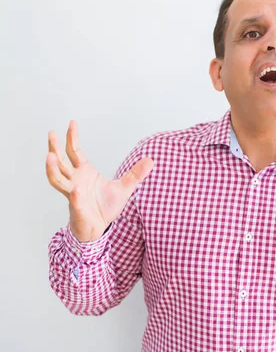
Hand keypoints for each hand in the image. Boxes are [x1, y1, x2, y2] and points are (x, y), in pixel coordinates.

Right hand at [46, 120, 153, 242]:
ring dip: (53, 169)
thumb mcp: (125, 188)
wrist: (100, 228)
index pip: (75, 152)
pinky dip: (74, 196)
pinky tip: (76, 190)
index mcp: (84, 172)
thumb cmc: (106, 207)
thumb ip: (136, 174)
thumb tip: (150, 160)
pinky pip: (74, 200)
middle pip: (60, 162)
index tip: (72, 123)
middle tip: (51, 133)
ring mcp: (73, 194)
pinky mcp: (77, 208)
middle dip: (54, 147)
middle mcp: (75, 181)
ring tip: (49, 156)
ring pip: (58, 180)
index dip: (72, 138)